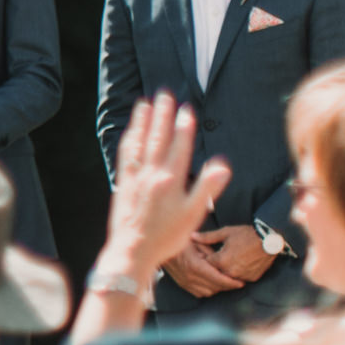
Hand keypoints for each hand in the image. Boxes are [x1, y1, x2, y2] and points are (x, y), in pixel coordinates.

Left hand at [98, 91, 230, 281]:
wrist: (131, 250)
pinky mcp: (122, 184)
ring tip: (144, 104)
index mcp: (170, 180)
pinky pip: (125, 155)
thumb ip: (207, 187)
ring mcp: (134, 177)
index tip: (186, 108)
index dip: (184, 126)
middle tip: (164, 93)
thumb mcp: (194, 214)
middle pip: (157, 138)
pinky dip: (129, 140)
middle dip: (162, 114)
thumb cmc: (166, 236)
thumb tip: (222, 164)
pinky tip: (129, 132)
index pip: (179, 146)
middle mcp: (150, 174)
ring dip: (142, 122)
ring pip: (138, 143)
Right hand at [163, 243, 243, 297]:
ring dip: (218, 288)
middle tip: (236, 281)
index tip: (240, 282)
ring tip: (224, 282)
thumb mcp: (197, 242)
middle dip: (227, 286)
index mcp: (195, 266)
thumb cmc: (179, 241)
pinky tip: (211, 283)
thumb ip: (211, 253)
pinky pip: (199, 293)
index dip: (231, 282)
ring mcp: (184, 282)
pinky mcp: (181, 284)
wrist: (158, 245)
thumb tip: (223, 262)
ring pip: (208, 292)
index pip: (218, 279)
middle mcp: (189, 276)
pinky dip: (208, 290)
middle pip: (215, 288)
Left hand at [194, 223, 277, 283]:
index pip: (205, 264)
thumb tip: (191, 236)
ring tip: (228, 261)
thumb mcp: (226, 232)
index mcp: (221, 260)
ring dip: (225, 272)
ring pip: (227, 277)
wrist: (270, 240)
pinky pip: (240, 279)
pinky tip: (238, 265)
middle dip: (212, 267)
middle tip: (216, 258)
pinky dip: (237, 274)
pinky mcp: (252, 278)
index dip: (203, 259)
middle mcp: (230, 271)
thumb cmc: (247, 234)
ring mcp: (242, 276)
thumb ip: (207, 237)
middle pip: (215, 273)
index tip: (203, 254)